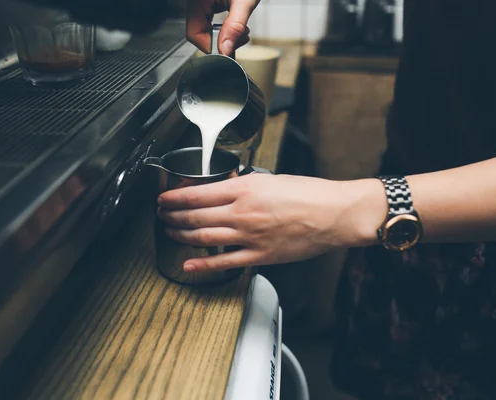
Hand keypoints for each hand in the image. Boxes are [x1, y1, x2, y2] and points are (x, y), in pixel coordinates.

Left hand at [157, 174, 385, 271]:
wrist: (334, 213)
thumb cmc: (308, 194)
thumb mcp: (270, 179)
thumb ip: (244, 185)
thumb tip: (223, 190)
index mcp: (245, 188)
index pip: (198, 193)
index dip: (174, 197)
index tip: (164, 198)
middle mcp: (242, 212)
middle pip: (195, 216)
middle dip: (172, 215)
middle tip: (161, 215)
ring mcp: (249, 236)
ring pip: (204, 237)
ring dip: (182, 235)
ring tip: (170, 232)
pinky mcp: (259, 255)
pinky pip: (224, 262)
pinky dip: (203, 265)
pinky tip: (189, 265)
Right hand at [186, 0, 258, 55]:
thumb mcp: (244, 1)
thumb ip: (235, 27)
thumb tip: (225, 50)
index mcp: (197, 0)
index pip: (193, 34)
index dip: (210, 46)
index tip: (227, 51)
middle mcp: (194, 1)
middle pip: (199, 32)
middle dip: (221, 40)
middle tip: (241, 37)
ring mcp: (199, 1)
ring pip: (204, 26)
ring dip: (223, 33)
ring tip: (241, 29)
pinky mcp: (206, 1)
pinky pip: (208, 18)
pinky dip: (222, 24)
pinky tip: (235, 21)